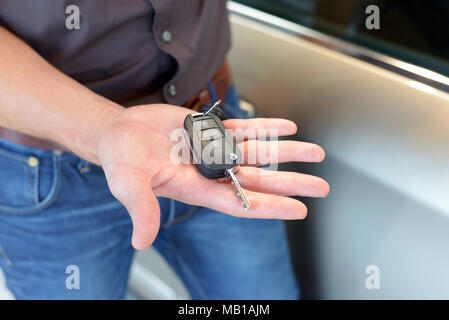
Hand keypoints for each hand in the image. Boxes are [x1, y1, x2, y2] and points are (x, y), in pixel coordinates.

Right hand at [96, 104, 328, 249]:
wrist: (119, 132)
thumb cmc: (120, 159)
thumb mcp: (127, 183)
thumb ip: (140, 209)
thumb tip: (142, 241)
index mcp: (196, 188)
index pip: (240, 201)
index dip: (270, 206)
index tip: (299, 210)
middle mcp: (211, 172)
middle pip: (259, 179)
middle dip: (290, 182)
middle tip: (320, 187)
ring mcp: (213, 150)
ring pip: (258, 152)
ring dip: (286, 152)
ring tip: (315, 153)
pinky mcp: (210, 129)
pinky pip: (244, 128)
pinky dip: (266, 127)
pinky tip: (287, 127)